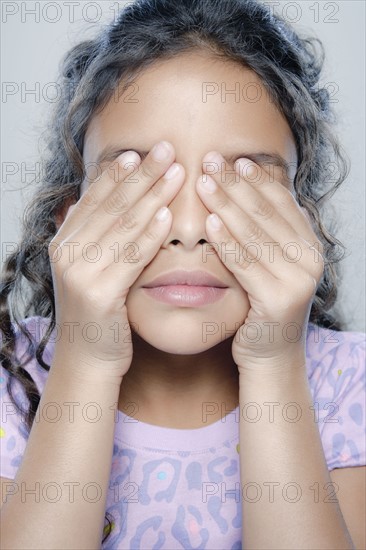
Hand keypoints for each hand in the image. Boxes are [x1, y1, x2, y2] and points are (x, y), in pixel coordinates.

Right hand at [48, 141, 183, 380]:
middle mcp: (67, 252)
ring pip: (123, 225)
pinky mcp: (98, 294)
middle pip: (111, 204)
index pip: (95, 198)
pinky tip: (168, 215)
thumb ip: (90, 235)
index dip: (119, 173)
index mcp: (64, 242)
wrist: (89, 359)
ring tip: (176, 172)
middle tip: (167, 148)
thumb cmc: (98, 312)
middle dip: (141, 174)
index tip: (142, 151)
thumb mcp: (89, 268)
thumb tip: (87, 200)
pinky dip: (150, 234)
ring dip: (153, 195)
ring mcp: (79, 273)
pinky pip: (131, 257)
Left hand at [196, 152, 324, 371]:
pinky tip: (209, 224)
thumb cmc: (261, 306)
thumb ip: (263, 233)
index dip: (255, 179)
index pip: (280, 202)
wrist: (270, 355)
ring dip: (226, 205)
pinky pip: (246, 264)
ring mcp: (298, 280)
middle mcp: (310, 259)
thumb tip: (242, 190)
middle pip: (266, 212)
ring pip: (255, 234)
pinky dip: (226, 242)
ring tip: (203, 183)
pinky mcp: (279, 300)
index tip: (230, 159)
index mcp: (309, 245)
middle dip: (235, 184)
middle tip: (210, 161)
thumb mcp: (268, 264)